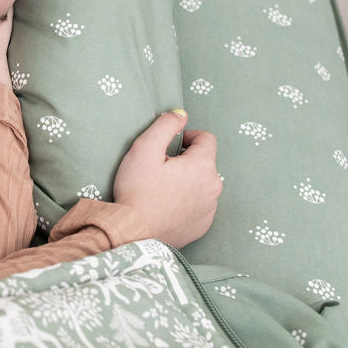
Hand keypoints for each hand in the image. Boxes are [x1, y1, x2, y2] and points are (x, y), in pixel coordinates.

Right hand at [112, 111, 220, 249]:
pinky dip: (186, 201)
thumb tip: (181, 114)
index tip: (169, 145)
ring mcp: (210, 209)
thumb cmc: (137, 190)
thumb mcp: (144, 149)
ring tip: (161, 189)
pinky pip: (199, 205)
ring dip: (187, 181)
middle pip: (204, 163)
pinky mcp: (202, 226)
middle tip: (159, 169)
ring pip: (202, 184)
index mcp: (203, 166)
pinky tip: (165, 206)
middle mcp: (214, 187)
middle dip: (185, 161)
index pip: (206, 138)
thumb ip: (165, 126)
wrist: (134, 233)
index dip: (187, 137)